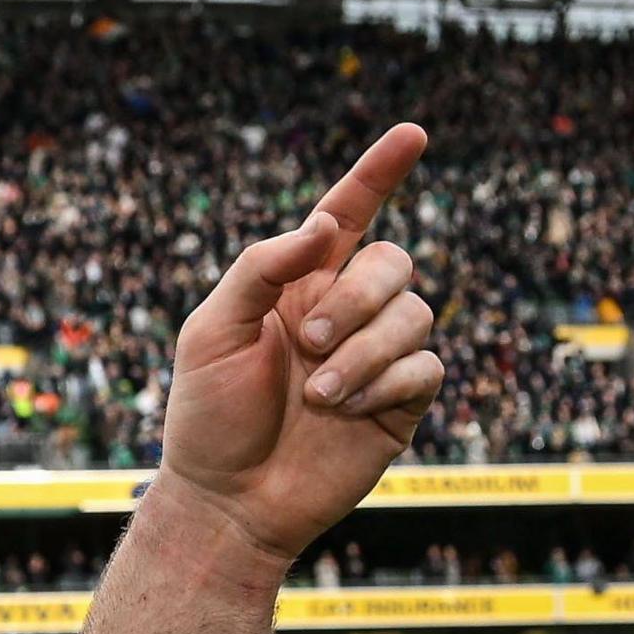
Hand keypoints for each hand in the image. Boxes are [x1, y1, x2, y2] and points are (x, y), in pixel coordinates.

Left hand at [154, 123, 440, 567]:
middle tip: (308, 343)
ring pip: (415, 313)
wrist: (227, 500)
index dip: (379, 172)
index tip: (412, 133)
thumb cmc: (208, 416)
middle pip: (392, 261)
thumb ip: (262, 268)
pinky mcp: (400, 401)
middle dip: (358, 297)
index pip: (349, 213)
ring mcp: (375, 355)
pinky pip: (425, 366)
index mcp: (298, 285)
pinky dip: (384, 383)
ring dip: (365, 351)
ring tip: (319, 393)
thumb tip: (323, 226)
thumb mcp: (212, 331)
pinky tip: (344, 411)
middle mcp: (344, 311)